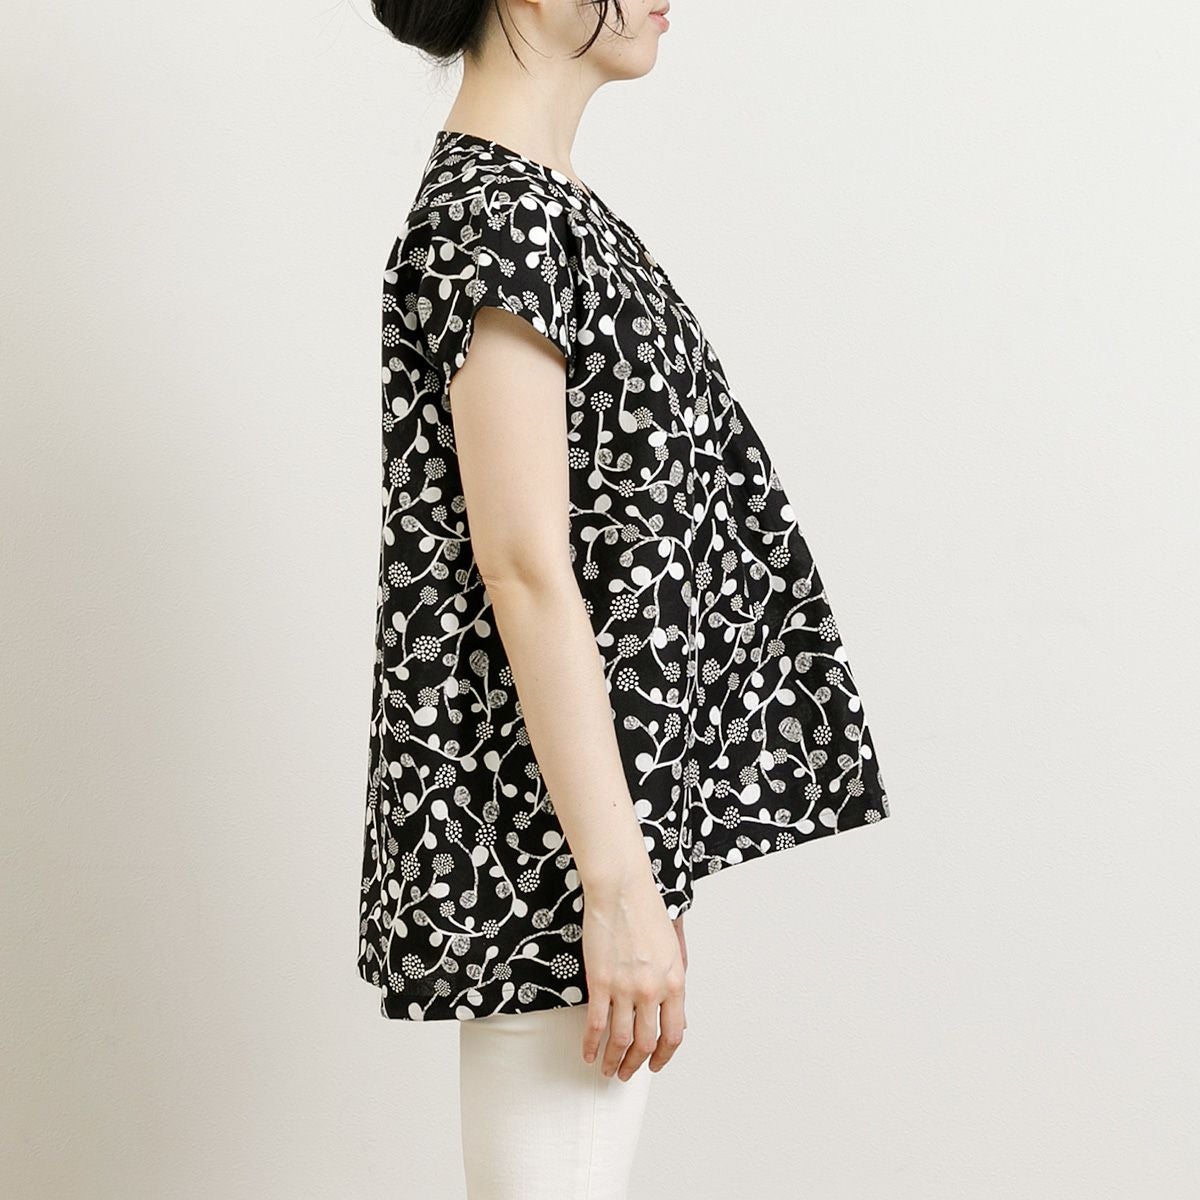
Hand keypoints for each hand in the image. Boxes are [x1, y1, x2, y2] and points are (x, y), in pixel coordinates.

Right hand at [580, 870, 686, 1079]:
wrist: (622, 888)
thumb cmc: (647, 909)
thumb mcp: (673, 947)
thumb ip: (675, 981)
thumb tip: (677, 1012)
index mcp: (675, 982)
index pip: (674, 1034)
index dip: (663, 1055)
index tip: (655, 1063)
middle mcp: (653, 990)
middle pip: (646, 1043)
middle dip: (636, 1065)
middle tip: (626, 1073)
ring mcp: (626, 988)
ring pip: (620, 1040)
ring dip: (613, 1060)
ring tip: (606, 1068)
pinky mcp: (600, 982)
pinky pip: (595, 1024)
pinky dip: (590, 1044)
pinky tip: (587, 1052)